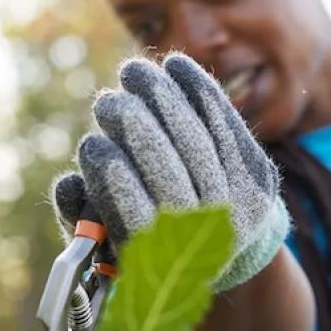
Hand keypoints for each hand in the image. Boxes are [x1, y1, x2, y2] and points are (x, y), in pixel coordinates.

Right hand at [51, 51, 288, 291]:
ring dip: (166, 101)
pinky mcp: (260, 179)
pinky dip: (202, 93)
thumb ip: (82, 219)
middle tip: (106, 103)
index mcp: (163, 265)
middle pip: (172, 175)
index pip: (136, 218)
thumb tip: (69, 185)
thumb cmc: (140, 238)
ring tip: (133, 71)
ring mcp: (241, 209)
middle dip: (137, 133)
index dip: (115, 181)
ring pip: (200, 144)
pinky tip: (176, 65)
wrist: (221, 249)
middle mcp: (207, 242)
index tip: (92, 146)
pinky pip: (229, 127)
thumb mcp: (104, 242)